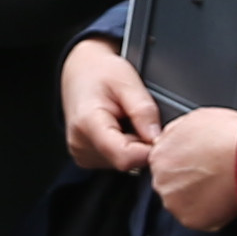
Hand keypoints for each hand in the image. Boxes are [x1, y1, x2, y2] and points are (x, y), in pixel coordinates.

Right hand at [61, 39, 164, 174]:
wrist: (80, 72)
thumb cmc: (100, 72)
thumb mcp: (127, 80)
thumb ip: (143, 110)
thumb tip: (157, 138)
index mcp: (87, 123)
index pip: (124, 157)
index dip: (148, 150)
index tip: (157, 133)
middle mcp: (80, 144)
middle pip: (126, 161)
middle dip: (142, 144)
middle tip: (140, 118)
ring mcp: (81, 153)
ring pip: (123, 163)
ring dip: (133, 145)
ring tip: (126, 120)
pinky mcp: (86, 157)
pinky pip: (115, 160)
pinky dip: (125, 147)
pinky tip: (119, 127)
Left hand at [148, 107, 236, 233]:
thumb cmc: (230, 136)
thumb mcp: (195, 118)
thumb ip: (176, 132)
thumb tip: (173, 138)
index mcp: (159, 155)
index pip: (164, 163)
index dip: (183, 163)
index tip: (197, 164)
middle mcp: (161, 181)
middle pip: (171, 184)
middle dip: (189, 181)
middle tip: (212, 174)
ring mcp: (175, 202)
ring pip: (184, 202)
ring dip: (199, 197)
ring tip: (220, 185)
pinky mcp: (192, 219)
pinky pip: (200, 218)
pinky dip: (212, 212)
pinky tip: (224, 198)